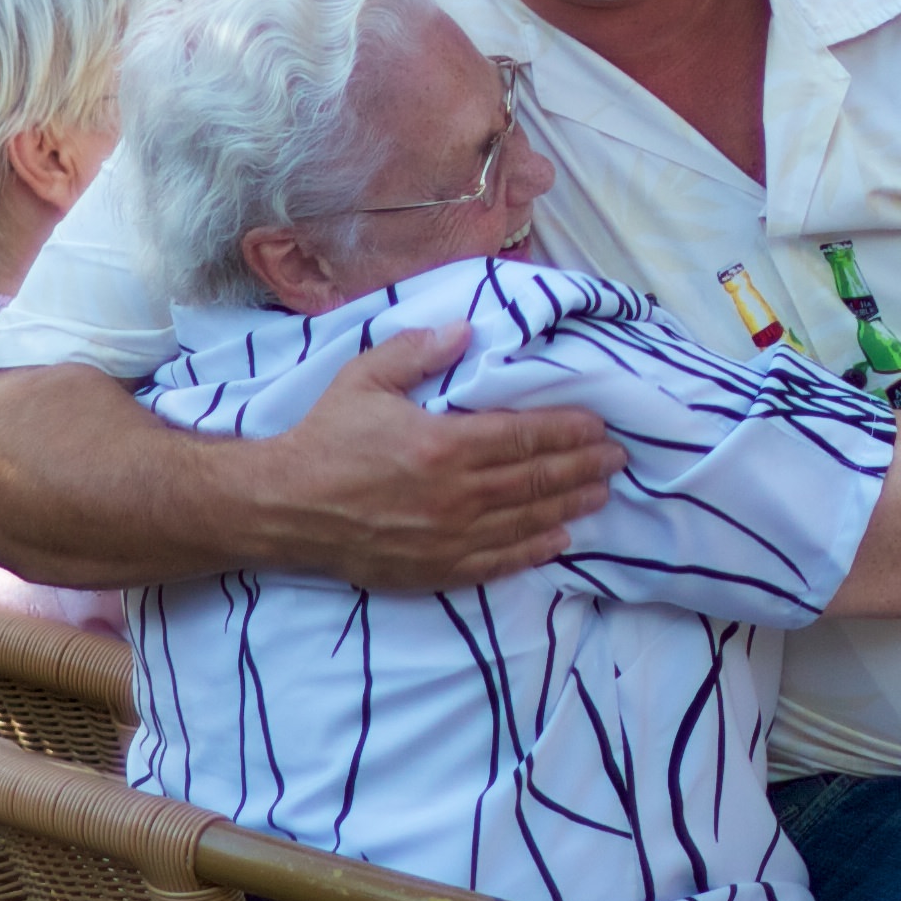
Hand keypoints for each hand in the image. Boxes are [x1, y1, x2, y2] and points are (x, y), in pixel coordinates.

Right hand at [258, 322, 621, 590]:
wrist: (284, 506)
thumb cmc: (325, 438)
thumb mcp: (364, 379)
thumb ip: (417, 352)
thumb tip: (465, 331)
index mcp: (444, 444)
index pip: (526, 435)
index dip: (568, 430)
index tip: (599, 425)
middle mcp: (456, 494)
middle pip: (537, 479)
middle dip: (583, 467)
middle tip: (616, 458)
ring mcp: (449, 536)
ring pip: (527, 521)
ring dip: (570, 506)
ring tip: (601, 494)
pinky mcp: (436, 568)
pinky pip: (498, 562)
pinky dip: (534, 551)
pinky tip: (559, 540)